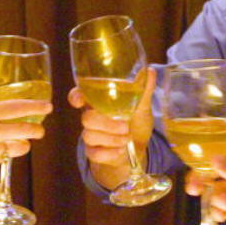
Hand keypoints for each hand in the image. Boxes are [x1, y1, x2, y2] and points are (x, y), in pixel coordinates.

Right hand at [0, 76, 51, 201]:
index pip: (15, 108)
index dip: (34, 107)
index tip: (48, 106)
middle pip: (24, 129)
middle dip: (37, 130)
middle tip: (40, 129)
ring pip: (19, 147)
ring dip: (23, 144)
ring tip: (21, 141)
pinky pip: (4, 158)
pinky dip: (5, 154)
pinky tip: (0, 150)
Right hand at [69, 66, 155, 189]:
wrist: (139, 149)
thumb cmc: (135, 122)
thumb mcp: (142, 106)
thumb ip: (144, 89)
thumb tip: (150, 70)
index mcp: (99, 102)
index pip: (79, 95)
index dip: (76, 97)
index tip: (80, 101)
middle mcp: (92, 117)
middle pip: (86, 118)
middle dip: (106, 123)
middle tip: (126, 126)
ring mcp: (91, 135)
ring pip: (89, 136)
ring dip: (111, 138)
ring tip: (127, 138)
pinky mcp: (94, 152)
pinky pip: (94, 153)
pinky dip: (109, 153)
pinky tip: (120, 150)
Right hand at [189, 137, 225, 224]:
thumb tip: (212, 159)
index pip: (219, 145)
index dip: (202, 151)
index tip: (188, 159)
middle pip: (212, 170)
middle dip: (202, 179)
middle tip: (195, 190)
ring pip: (217, 190)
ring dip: (214, 199)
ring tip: (223, 208)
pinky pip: (225, 207)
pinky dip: (220, 211)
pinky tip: (221, 218)